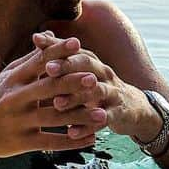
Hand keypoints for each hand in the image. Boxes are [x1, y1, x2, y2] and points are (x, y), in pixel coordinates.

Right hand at [0, 36, 101, 158]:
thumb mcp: (8, 76)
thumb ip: (31, 58)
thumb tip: (50, 34)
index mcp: (14, 79)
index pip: (38, 62)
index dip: (58, 52)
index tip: (78, 44)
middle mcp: (16, 99)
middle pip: (48, 88)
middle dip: (72, 83)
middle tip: (95, 79)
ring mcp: (20, 122)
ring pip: (54, 118)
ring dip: (80, 116)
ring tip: (103, 115)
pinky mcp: (22, 143)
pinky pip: (51, 142)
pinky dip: (73, 141)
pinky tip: (91, 139)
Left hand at [39, 43, 160, 142]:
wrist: (132, 107)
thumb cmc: (96, 86)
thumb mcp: (82, 70)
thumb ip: (60, 56)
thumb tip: (37, 36)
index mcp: (91, 61)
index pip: (74, 48)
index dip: (57, 44)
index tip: (36, 41)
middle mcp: (103, 72)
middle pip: (87, 65)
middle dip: (68, 65)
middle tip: (48, 68)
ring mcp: (112, 92)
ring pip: (96, 91)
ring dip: (76, 97)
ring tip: (57, 104)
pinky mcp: (118, 113)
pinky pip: (103, 119)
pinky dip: (87, 126)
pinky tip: (71, 132)